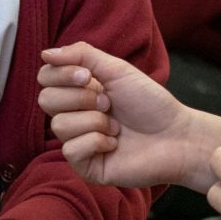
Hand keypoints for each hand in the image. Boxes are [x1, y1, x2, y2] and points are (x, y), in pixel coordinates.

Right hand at [39, 43, 220, 190]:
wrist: (175, 136)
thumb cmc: (151, 103)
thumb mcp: (116, 70)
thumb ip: (81, 55)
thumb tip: (45, 53)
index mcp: (79, 91)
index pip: (45, 78)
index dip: (61, 75)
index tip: (88, 76)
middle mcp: (74, 115)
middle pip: (46, 100)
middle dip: (80, 98)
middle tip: (108, 103)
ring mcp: (78, 141)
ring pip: (59, 125)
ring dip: (94, 121)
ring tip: (116, 126)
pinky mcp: (85, 166)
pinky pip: (71, 149)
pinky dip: (96, 142)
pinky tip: (114, 144)